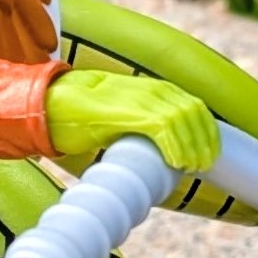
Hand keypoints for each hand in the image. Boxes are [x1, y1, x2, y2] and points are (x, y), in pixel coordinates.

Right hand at [46, 72, 220, 171]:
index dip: (207, 131)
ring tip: (193, 168)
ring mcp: (137, 98)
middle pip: (193, 110)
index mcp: (150, 89)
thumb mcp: (121, 116)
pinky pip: (162, 127)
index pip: (193, 105)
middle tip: (204, 166)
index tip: (209, 155)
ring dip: (193, 146)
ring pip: (183, 118)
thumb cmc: (81, 117)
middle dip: (205, 140)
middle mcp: (149, 89)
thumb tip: (160, 151)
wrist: (48, 106)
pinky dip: (175, 146)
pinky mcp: (125, 112)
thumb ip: (142, 124)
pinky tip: (177, 163)